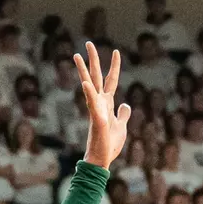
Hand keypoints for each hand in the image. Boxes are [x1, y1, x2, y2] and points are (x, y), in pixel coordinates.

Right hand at [74, 42, 130, 168]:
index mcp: (106, 104)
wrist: (101, 160)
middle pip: (96, 77)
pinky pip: (92, 106)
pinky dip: (89, 94)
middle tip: (88, 43)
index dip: (114, 66)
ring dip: (83, 71)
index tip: (115, 51)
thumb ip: (123, 114)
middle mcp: (100, 104)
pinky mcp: (97, 121)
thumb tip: (126, 104)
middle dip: (93, 60)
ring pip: (89, 87)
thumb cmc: (109, 145)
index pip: (111, 81)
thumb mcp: (121, 126)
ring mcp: (96, 111)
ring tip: (76, 56)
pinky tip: (85, 84)